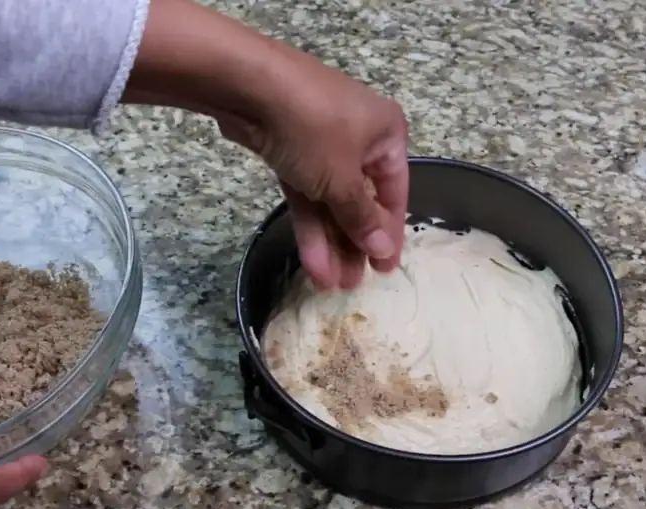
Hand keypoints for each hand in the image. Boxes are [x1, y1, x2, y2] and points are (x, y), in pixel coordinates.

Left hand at [124, 0, 409, 289]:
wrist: (250, 86)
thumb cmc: (314, 128)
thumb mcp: (344, 180)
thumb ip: (361, 218)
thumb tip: (383, 248)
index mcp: (386, 135)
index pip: (395, 192)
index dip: (389, 233)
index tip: (385, 269)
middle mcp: (359, 138)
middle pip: (360, 200)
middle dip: (354, 244)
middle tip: (353, 285)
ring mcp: (321, 144)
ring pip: (330, 201)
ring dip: (330, 242)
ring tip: (331, 285)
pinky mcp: (289, 152)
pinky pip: (305, 194)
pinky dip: (308, 225)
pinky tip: (312, 262)